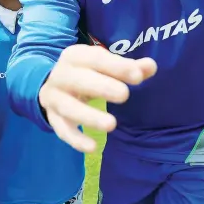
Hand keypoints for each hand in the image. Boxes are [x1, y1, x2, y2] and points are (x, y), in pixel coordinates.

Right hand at [38, 45, 156, 152]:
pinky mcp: (53, 117)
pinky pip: (62, 130)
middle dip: (102, 87)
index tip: (138, 76)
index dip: (117, 66)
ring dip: (89, 117)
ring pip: (69, 107)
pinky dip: (76, 140)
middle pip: (79, 80)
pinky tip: (93, 147)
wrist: (53, 82)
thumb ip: (129, 67)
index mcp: (76, 56)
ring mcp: (53, 97)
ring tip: (112, 124)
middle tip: (125, 95)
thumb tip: (151, 66)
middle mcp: (61, 75)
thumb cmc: (88, 71)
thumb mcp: (105, 64)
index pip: (96, 59)